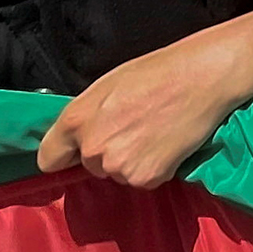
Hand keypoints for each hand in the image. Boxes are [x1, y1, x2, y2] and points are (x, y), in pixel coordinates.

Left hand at [36, 35, 247, 188]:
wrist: (203, 77)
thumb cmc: (159, 71)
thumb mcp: (108, 85)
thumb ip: (86, 115)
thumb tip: (77, 140)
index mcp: (76, 120)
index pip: (49, 159)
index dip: (65, 154)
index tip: (77, 152)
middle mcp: (92, 148)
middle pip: (89, 166)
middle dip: (107, 152)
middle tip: (135, 126)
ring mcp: (119, 166)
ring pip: (117, 173)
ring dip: (132, 160)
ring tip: (155, 131)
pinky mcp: (147, 177)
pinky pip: (143, 179)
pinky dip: (155, 167)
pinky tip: (168, 143)